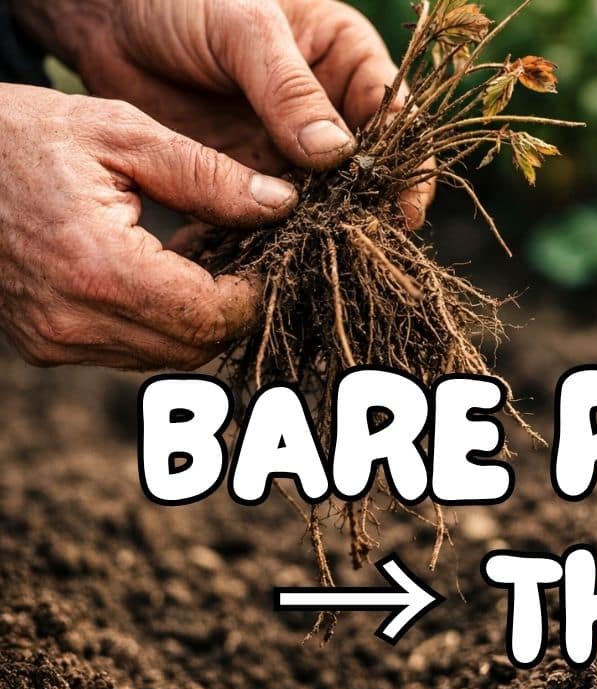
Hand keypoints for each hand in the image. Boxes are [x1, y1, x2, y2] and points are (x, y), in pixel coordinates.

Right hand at [0, 84, 297, 368]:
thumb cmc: (26, 135)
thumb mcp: (123, 134)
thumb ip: (208, 175)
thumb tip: (281, 204)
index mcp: (95, 266)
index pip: (211, 317)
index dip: (252, 292)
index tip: (264, 253)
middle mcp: (70, 319)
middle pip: (194, 348)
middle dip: (230, 308)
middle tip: (242, 255)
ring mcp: (51, 340)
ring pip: (165, 356)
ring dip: (196, 318)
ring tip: (200, 258)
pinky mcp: (42, 345)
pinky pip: (128, 350)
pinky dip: (158, 321)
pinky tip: (161, 273)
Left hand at [13, 0, 431, 226]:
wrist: (109, 20)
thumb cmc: (184, 0)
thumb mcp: (244, 28)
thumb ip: (289, 89)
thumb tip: (338, 156)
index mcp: (347, 62)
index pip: (396, 120)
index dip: (406, 167)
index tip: (402, 210)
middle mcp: (329, 111)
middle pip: (366, 172)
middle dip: (364, 211)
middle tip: (359, 249)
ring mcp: (289, 149)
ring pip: (321, 202)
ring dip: (317, 232)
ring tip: (311, 261)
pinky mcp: (249, 176)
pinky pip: (268, 215)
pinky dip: (266, 239)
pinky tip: (260, 261)